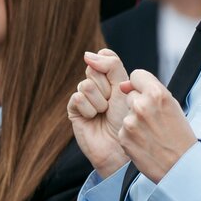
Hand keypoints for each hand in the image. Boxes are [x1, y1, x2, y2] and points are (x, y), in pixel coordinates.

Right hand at [67, 49, 131, 178]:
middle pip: (93, 68)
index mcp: (111, 77)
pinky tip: (94, 119)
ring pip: (86, 84)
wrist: (120, 146)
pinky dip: (89, 109)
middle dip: (106, 86)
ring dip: (99, 101)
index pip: (104, 57)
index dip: (109, 67)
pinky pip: (78, 98)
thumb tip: (87, 54)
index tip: (117, 84)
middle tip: (112, 102)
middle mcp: (97, 85)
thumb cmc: (126, 118)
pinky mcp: (74, 110)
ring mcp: (84, 97)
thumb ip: (111, 66)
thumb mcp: (123, 87)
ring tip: (104, 113)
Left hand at [115, 70, 196, 182]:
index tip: (148, 96)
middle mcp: (141, 105)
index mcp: (157, 93)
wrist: (180, 166)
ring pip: (126, 113)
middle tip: (153, 121)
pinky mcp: (123, 137)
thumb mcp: (172, 106)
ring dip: (134, 121)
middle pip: (129, 94)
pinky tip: (144, 143)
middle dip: (138, 104)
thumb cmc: (180, 135)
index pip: (136, 75)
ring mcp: (130, 122)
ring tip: (151, 134)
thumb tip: (122, 86)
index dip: (141, 85)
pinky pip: (123, 129)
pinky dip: (131, 135)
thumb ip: (150, 91)